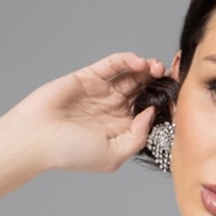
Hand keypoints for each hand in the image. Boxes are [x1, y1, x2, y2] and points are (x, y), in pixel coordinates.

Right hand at [7, 51, 168, 174]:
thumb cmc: (70, 153)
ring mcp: (102, 92)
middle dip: (159, 84)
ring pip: (131, 76)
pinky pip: (113, 65)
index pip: (149, 114)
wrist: (37, 138)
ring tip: (158, 68)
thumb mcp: (114, 155)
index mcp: (121, 130)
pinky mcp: (89, 77)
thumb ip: (137, 136)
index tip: (178, 99)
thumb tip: (152, 114)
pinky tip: (139, 63)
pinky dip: (127, 60)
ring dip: (147, 70)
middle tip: (173, 77)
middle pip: (143, 92)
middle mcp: (113, 110)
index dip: (164, 105)